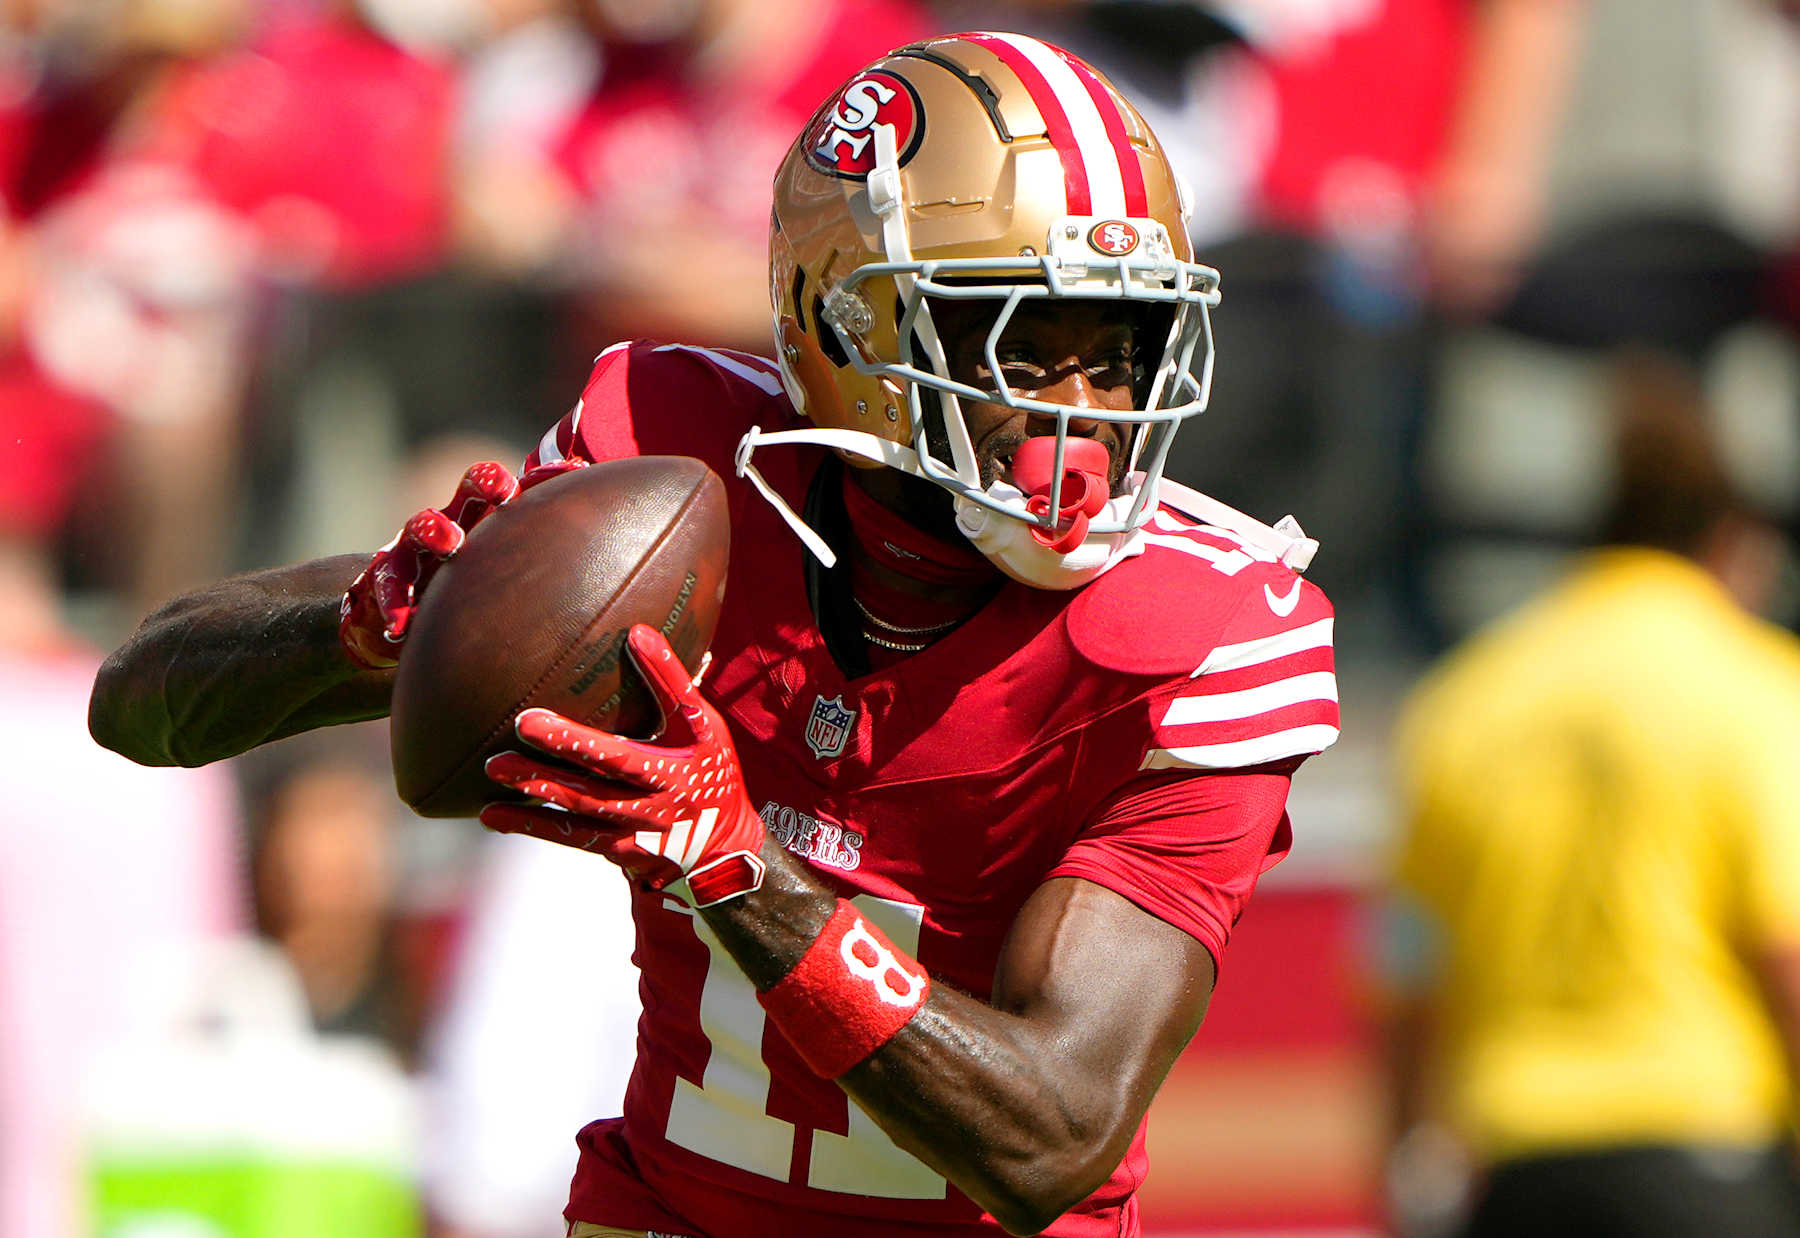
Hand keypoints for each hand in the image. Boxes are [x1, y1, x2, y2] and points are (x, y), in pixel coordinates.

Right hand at [338, 459, 584, 668]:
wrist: (415, 623)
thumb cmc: (489, 609)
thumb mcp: (534, 602)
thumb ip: (584, 599)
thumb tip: (669, 632)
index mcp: (503, 524)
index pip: (530, 491)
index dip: (551, 477)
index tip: (577, 471)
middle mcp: (464, 525)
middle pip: (476, 490)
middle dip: (488, 483)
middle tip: (503, 489)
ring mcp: (421, 550)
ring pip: (424, 525)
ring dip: (436, 528)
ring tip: (448, 541)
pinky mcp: (385, 579)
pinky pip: (385, 586)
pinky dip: (392, 602)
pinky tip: (400, 627)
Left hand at [481, 625, 765, 906]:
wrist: (723, 851)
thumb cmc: (713, 774)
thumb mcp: (706, 727)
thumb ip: (673, 683)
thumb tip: (638, 632)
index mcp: (671, 775)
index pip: (620, 758)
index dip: (577, 743)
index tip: (532, 720)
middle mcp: (650, 809)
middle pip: (592, 789)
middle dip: (547, 768)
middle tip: (506, 743)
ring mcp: (630, 834)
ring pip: (577, 814)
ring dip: (534, 794)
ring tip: (494, 770)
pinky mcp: (613, 850)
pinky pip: (568, 838)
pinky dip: (531, 826)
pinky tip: (492, 814)